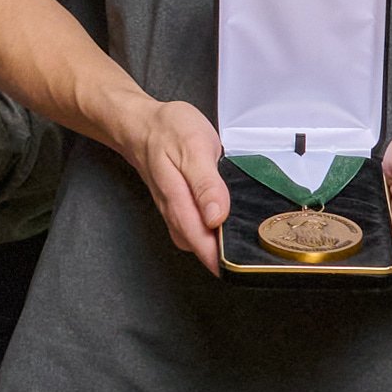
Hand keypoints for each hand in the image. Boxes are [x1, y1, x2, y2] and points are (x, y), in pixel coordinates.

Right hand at [117, 96, 229, 272]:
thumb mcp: (193, 147)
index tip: (243, 268)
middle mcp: (173, 211)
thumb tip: (215, 217)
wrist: (139, 123)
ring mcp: (172, 209)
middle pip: (198, 245)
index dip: (220, 259)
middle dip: (222, 259)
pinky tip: (223, 228)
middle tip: (252, 262)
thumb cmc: (167, 130)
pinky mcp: (175, 205)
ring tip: (243, 250)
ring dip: (215, 248)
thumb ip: (206, 184)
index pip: (200, 241)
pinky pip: (192, 228)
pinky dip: (208, 234)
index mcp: (178, 199)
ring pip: (194, 239)